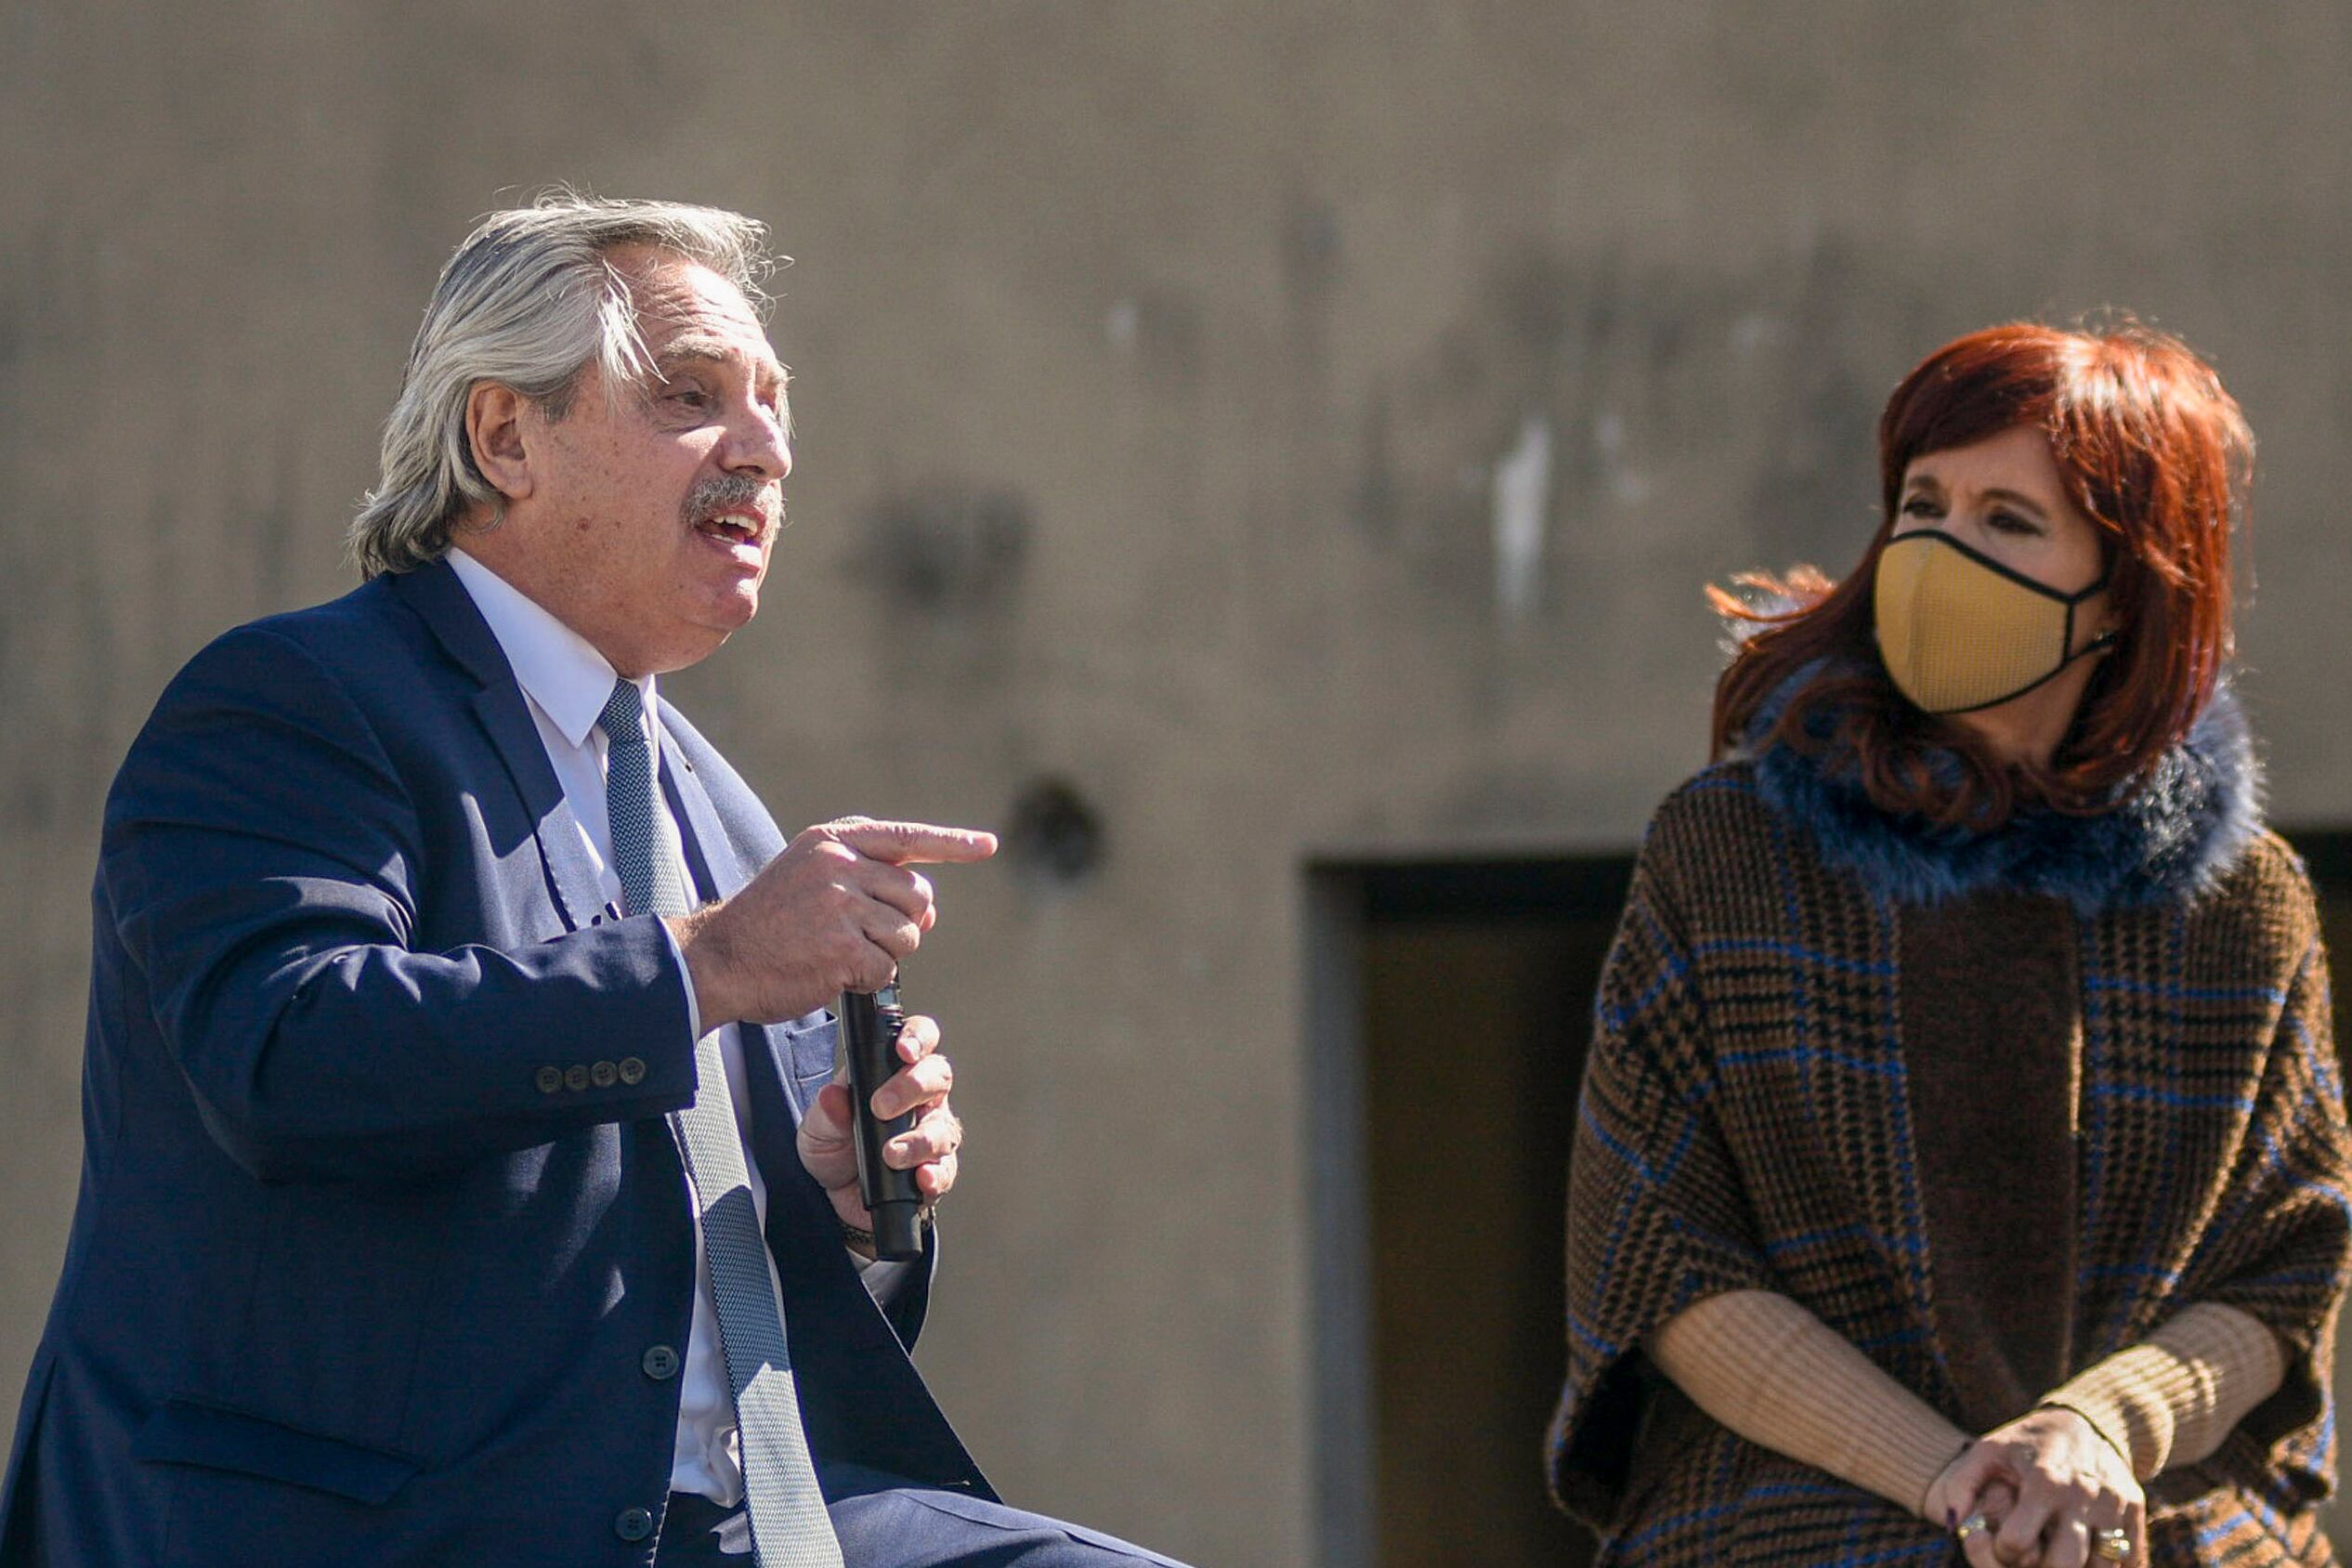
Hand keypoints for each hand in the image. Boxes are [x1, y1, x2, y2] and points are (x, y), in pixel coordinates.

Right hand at [670, 817, 996, 1026]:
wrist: (718, 958)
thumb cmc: (769, 923)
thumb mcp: (811, 877)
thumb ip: (868, 881)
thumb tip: (930, 911)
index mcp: (833, 841)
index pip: (906, 838)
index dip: (952, 844)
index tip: (986, 846)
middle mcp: (839, 865)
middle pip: (917, 896)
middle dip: (904, 923)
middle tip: (865, 936)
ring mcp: (841, 907)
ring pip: (907, 935)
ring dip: (885, 954)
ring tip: (840, 952)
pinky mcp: (842, 949)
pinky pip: (886, 969)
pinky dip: (867, 979)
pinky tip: (833, 972)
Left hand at [796, 1012, 960, 1237]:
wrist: (835, 1196)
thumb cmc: (834, 1147)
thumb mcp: (817, 1127)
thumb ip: (826, 1111)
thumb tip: (833, 1095)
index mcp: (896, 1073)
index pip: (920, 1039)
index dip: (918, 1037)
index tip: (903, 1050)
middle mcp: (923, 1100)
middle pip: (938, 1077)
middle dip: (913, 1087)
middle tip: (882, 1107)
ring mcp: (933, 1135)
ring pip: (944, 1127)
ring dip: (919, 1140)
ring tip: (891, 1154)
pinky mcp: (937, 1171)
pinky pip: (946, 1170)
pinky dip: (936, 1175)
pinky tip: (922, 1177)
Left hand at [1929, 1408, 2143, 1567]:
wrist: (2087, 1421)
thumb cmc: (2028, 1442)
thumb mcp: (1989, 1450)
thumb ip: (1962, 1484)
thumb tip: (1952, 1522)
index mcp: (2044, 1482)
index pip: (2018, 1543)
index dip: (2003, 1551)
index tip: (2003, 1544)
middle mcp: (2083, 1497)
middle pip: (2065, 1565)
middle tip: (2036, 1560)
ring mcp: (2114, 1507)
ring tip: (2060, 1557)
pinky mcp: (2136, 1514)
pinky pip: (2130, 1559)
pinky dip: (2108, 1565)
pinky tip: (2087, 1556)